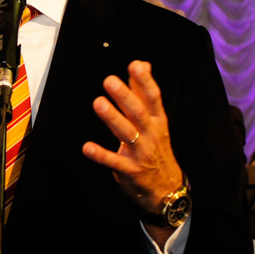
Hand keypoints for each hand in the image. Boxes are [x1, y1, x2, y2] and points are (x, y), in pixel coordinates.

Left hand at [82, 61, 183, 243]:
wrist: (167, 189)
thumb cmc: (157, 149)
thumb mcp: (157, 121)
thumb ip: (145, 93)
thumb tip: (143, 64)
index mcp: (158, 122)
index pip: (154, 98)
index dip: (145, 82)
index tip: (135, 66)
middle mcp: (151, 135)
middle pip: (139, 113)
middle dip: (125, 97)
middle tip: (109, 80)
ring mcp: (141, 154)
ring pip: (127, 134)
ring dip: (112, 118)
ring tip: (99, 103)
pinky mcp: (129, 170)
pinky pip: (114, 162)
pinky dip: (101, 155)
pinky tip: (87, 147)